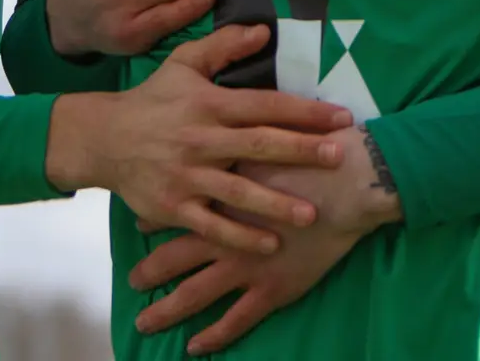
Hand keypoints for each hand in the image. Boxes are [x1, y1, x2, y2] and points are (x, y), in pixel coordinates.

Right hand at [47, 25, 352, 253]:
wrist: (102, 138)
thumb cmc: (152, 100)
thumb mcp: (183, 64)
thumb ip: (223, 46)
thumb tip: (263, 30)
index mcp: (208, 103)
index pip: (264, 105)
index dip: (304, 111)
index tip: (341, 118)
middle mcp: (201, 139)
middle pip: (257, 145)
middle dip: (300, 151)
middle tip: (337, 157)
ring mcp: (186, 175)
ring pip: (237, 191)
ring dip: (275, 203)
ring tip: (310, 214)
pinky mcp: (173, 206)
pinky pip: (211, 225)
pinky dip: (240, 236)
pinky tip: (270, 245)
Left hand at [127, 126, 401, 352]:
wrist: (347, 181)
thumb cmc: (306, 154)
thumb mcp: (261, 138)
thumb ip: (232, 146)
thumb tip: (210, 138)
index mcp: (218, 198)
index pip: (177, 211)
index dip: (154, 218)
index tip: (139, 224)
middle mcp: (223, 236)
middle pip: (173, 259)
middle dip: (149, 272)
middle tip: (131, 283)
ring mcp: (245, 267)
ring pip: (195, 295)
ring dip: (168, 310)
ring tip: (145, 322)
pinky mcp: (272, 289)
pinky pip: (236, 320)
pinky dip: (214, 335)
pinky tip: (196, 347)